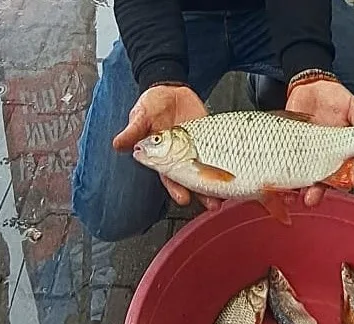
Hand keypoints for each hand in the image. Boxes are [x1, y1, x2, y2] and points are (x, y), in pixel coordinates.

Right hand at [113, 85, 221, 209]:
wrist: (171, 89)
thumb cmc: (152, 104)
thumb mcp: (142, 114)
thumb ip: (134, 130)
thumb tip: (118, 144)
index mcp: (162, 157)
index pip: (169, 177)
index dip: (176, 188)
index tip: (182, 198)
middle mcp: (180, 158)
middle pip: (192, 180)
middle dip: (201, 193)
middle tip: (211, 203)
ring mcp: (197, 150)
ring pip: (207, 171)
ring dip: (216, 185)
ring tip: (225, 196)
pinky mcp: (211, 140)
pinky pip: (220, 155)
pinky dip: (227, 166)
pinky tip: (235, 174)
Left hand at [285, 79, 353, 206]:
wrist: (307, 88)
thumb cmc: (333, 97)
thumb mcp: (349, 103)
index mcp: (344, 149)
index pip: (351, 168)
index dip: (352, 176)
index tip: (352, 180)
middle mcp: (326, 158)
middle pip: (327, 182)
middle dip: (322, 191)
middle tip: (316, 195)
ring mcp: (308, 158)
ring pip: (308, 181)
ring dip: (306, 192)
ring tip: (303, 197)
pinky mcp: (291, 155)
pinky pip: (289, 172)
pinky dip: (286, 183)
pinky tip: (284, 188)